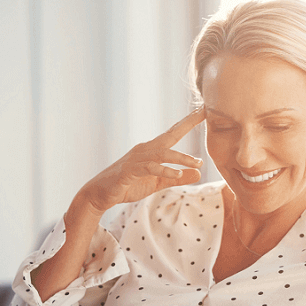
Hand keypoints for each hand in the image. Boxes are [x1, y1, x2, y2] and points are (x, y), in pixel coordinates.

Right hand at [78, 107, 205, 215]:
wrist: (101, 194)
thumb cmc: (128, 186)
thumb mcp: (157, 184)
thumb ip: (176, 178)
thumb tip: (198, 172)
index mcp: (151, 150)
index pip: (173, 134)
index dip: (188, 122)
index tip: (204, 111)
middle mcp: (145, 150)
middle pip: (170, 135)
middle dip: (187, 123)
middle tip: (205, 112)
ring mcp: (136, 159)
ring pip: (162, 154)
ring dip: (181, 158)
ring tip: (197, 163)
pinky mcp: (129, 171)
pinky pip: (149, 168)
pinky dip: (164, 171)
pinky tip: (176, 175)